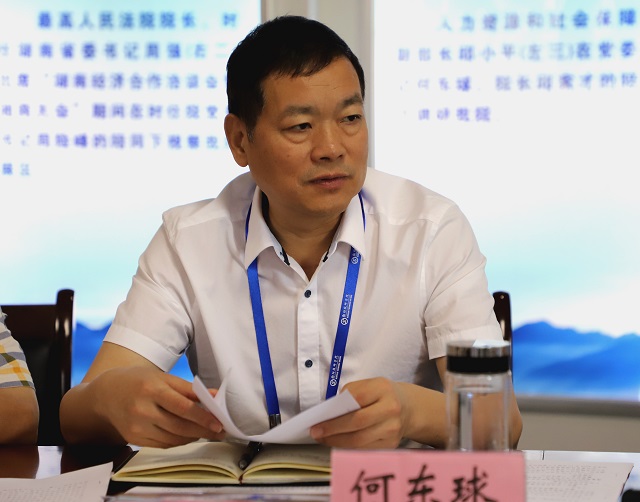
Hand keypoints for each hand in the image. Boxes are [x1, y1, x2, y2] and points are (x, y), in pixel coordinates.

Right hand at [92, 366, 224, 446]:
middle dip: (203, 430)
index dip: (203, 417)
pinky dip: (179, 441)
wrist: (106, 393)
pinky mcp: (134, 439)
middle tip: (220, 431)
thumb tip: (215, 396)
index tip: (219, 423)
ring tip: (207, 432)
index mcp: (152, 389)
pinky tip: (189, 435)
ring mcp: (137, 427)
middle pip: (179, 425)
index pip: (183, 407)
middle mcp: (142, 409)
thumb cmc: (140, 381)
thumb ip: (189, 389)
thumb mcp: (164, 378)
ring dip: (193, 436)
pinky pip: (163, 444)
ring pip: (173, 438)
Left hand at [309, 377, 407, 448]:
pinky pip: (365, 449)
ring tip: (323, 439)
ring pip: (360, 440)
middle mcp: (390, 409)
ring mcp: (393, 429)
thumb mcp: (369, 385)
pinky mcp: (392, 444)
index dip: (336, 411)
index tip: (318, 419)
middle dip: (333, 429)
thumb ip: (350, 394)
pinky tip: (338, 444)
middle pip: (358, 422)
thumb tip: (329, 413)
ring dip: (337, 441)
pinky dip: (348, 448)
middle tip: (316, 432)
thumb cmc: (381, 395)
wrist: (408, 407)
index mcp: (382, 388)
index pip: (357, 399)